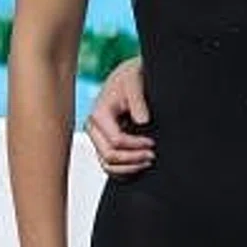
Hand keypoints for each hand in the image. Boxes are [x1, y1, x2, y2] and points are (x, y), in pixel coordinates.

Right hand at [85, 56, 153, 174]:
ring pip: (107, 165)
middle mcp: (94, 128)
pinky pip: (109, 165)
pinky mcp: (104, 142)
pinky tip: (139, 164)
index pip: (116, 141)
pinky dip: (123, 170)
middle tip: (153, 155)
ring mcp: (98, 137)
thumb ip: (138, 100)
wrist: (127, 76)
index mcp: (99, 114)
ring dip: (129, 167)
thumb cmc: (130, 76)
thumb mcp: (135, 81)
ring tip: (148, 161)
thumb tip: (143, 121)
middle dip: (133, 159)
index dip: (136, 145)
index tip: (153, 143)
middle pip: (109, 156)